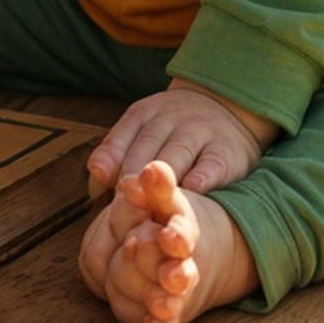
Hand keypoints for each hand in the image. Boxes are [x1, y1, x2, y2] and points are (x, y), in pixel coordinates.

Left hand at [86, 78, 281, 197]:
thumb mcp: (143, 131)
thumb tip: (96, 171)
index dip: (115, 169)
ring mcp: (201, 130)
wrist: (226, 107)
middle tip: (128, 214)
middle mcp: (172, 117)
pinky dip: (201, 178)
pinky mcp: (227, 149)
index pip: (122, 140)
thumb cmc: (172, 133)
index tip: (113, 194)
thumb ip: (117, 151)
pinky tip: (192, 194)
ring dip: (164, 184)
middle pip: (147, 151)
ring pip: (177, 155)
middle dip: (136, 183)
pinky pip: (212, 164)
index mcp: (144, 113)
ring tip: (152, 210)